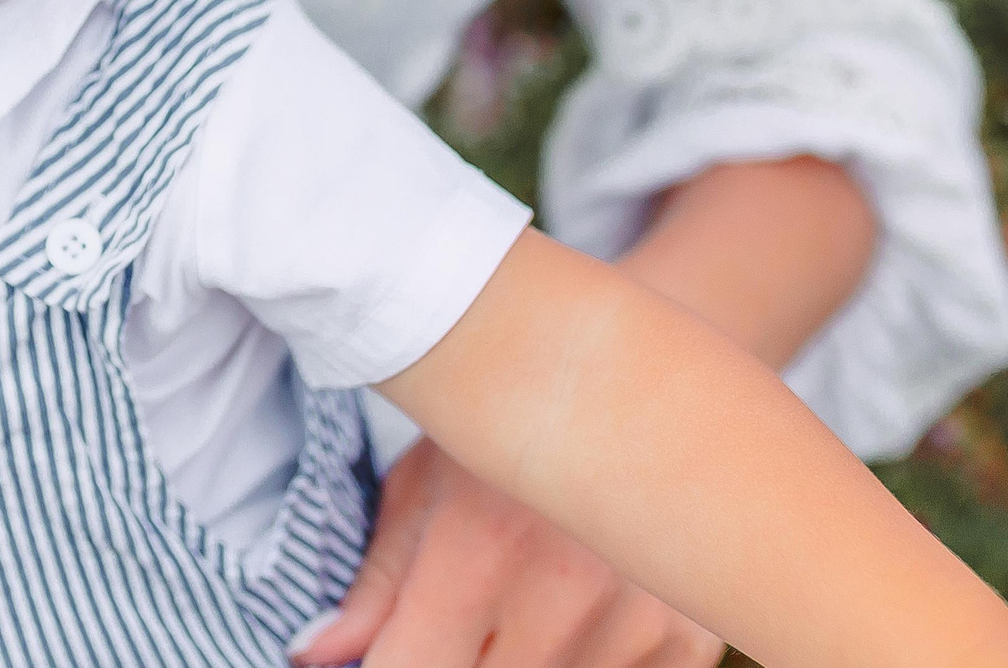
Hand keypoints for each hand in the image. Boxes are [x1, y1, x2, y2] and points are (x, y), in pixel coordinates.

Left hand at [292, 439, 720, 667]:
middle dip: (452, 655)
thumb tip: (317, 655)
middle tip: (457, 605)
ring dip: (520, 658)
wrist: (639, 368)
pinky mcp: (690, 638)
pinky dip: (590, 662)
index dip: (385, 666)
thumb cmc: (507, 422)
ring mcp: (637, 621)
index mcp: (479, 549)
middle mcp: (564, 592)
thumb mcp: (421, 484)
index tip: (387, 650)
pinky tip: (580, 611)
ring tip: (520, 594)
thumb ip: (375, 584)